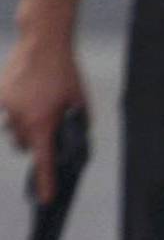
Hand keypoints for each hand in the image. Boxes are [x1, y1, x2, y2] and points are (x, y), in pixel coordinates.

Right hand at [1, 34, 89, 203]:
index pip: (44, 161)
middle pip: (23, 146)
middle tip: (45, 128)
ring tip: (36, 107)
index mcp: (42, 124)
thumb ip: (78, 124)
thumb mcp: (80, 102)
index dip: (45, 182)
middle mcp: (20, 119)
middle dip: (34, 143)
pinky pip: (2, 113)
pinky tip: (22, 98)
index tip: (44, 198)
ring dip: (22, 127)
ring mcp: (6, 107)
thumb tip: (76, 136)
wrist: (43, 42)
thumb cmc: (64, 71)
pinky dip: (10, 111)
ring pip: (11, 130)